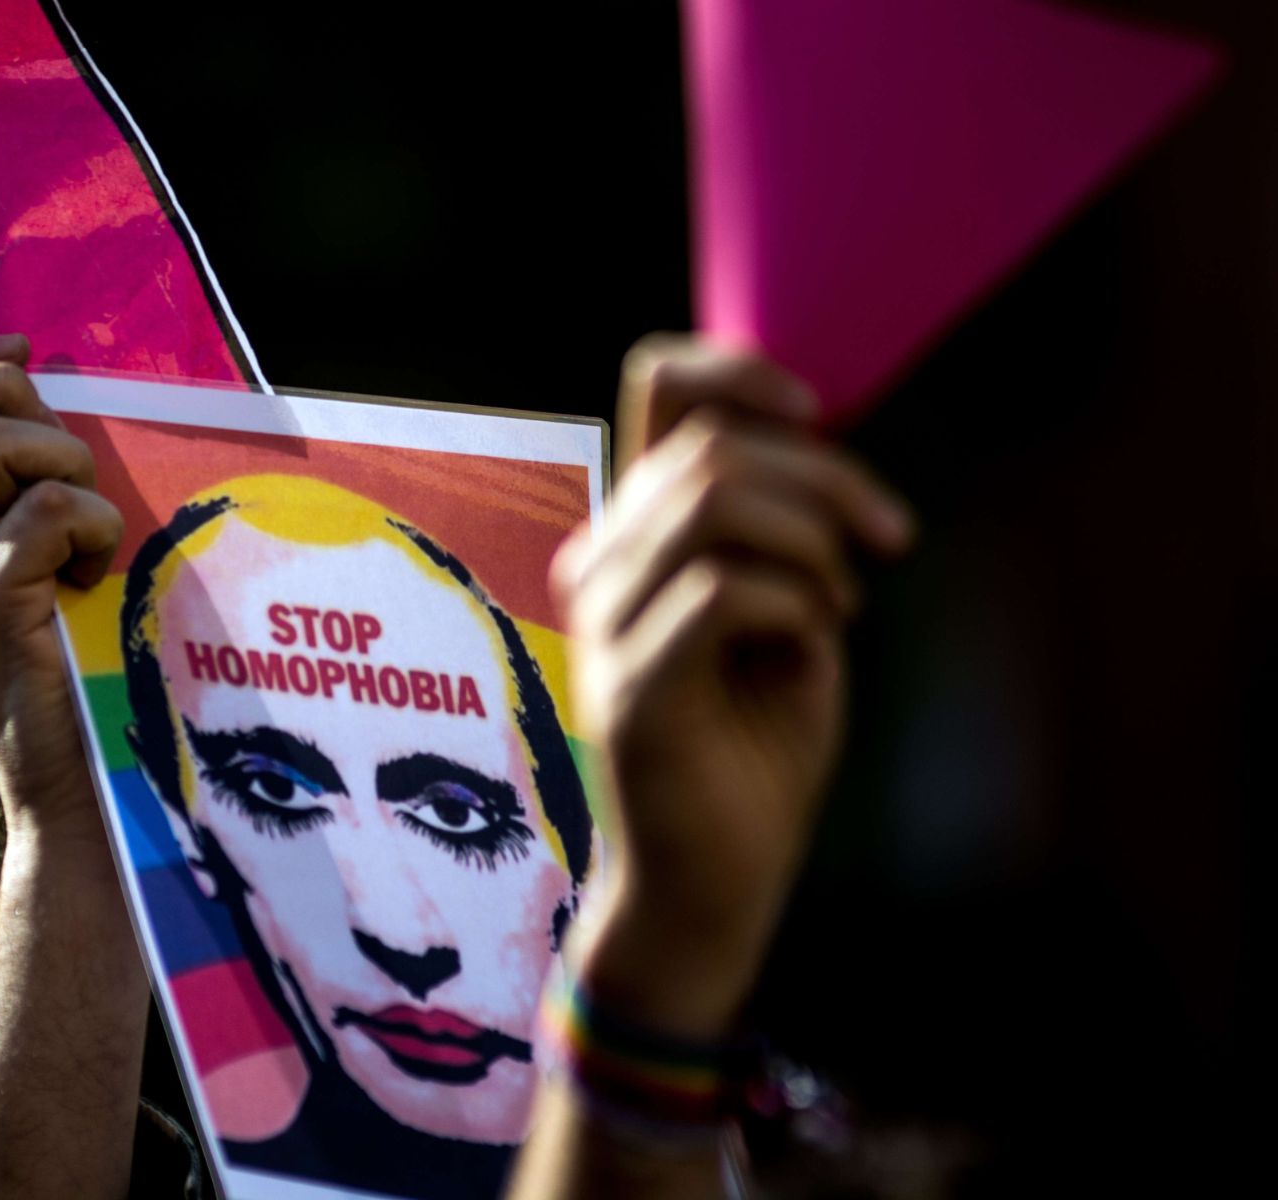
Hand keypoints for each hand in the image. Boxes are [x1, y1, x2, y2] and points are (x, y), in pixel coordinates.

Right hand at [0, 334, 122, 843]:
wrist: (68, 791)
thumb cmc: (83, 677)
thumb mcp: (50, 573)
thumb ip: (42, 504)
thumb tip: (81, 417)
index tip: (26, 354)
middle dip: (6, 390)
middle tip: (69, 454)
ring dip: (60, 457)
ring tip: (90, 523)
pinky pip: (40, 511)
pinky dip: (90, 520)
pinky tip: (100, 570)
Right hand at [551, 337, 913, 1035]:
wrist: (718, 882)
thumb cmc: (755, 747)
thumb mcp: (785, 609)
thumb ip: (779, 528)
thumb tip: (812, 440)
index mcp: (635, 533)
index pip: (658, 387)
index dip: (741, 369)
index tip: (819, 415)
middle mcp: (600, 565)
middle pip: (711, 448)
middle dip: (828, 478)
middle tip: (889, 540)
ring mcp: (604, 629)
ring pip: (712, 503)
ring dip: (811, 543)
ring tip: (841, 605)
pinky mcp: (631, 692)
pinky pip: (721, 593)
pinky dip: (795, 607)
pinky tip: (810, 650)